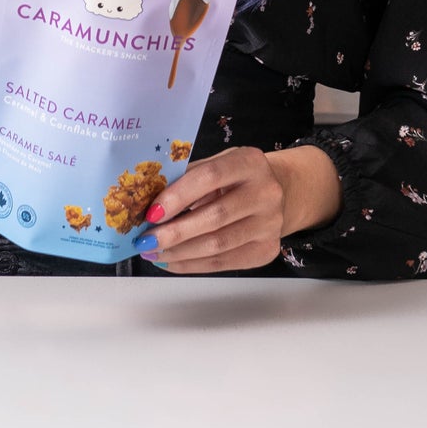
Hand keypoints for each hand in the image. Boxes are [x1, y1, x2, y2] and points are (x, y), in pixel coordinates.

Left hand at [137, 143, 340, 272]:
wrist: (281, 192)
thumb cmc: (238, 177)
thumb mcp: (219, 163)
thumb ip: (190, 177)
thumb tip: (149, 202)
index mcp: (250, 162)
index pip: (210, 177)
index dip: (178, 196)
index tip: (151, 213)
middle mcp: (266, 193)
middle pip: (215, 217)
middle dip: (174, 232)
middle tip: (145, 240)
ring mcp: (270, 225)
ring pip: (218, 245)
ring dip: (179, 252)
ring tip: (153, 253)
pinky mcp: (267, 251)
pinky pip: (223, 263)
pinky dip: (192, 265)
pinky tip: (171, 261)